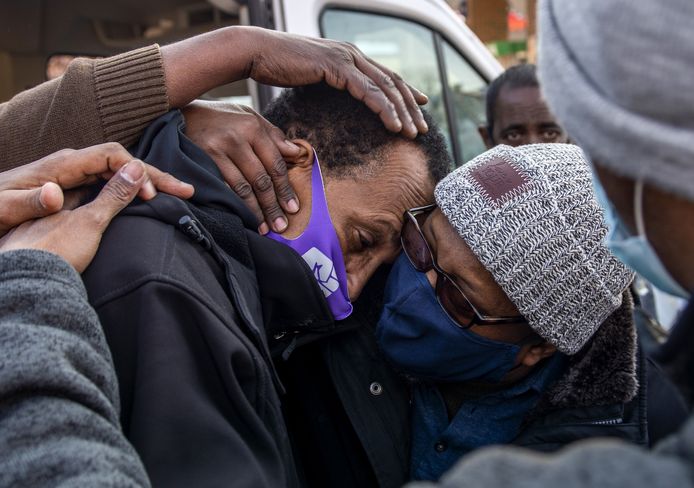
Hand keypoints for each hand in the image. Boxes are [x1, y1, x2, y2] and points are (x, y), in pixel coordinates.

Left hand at [0, 143, 193, 235]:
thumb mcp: (5, 209)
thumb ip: (30, 201)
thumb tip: (58, 192)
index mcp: (60, 166)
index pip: (110, 156)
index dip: (134, 173)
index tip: (150, 197)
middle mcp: (71, 165)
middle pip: (123, 162)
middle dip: (157, 176)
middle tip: (187, 189)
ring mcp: (74, 175)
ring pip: (121, 172)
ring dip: (151, 183)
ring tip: (178, 193)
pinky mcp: (74, 187)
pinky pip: (113, 183)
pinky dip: (136, 190)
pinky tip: (148, 200)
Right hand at [162, 27, 428, 138]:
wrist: (255, 53)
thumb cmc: (276, 67)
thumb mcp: (309, 77)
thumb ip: (326, 83)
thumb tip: (331, 96)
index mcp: (348, 55)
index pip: (384, 76)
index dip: (404, 93)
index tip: (419, 109)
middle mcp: (352, 54)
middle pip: (392, 82)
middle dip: (410, 107)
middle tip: (422, 128)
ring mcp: (346, 58)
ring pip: (386, 87)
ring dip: (402, 112)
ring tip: (413, 133)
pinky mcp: (338, 67)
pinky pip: (369, 92)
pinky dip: (385, 110)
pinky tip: (394, 126)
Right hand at [183, 101, 299, 233]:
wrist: (184, 114)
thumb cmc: (224, 118)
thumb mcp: (251, 118)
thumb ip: (274, 136)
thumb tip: (297, 153)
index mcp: (253, 128)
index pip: (275, 165)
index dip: (285, 189)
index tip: (293, 208)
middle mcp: (236, 139)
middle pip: (260, 180)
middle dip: (272, 205)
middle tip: (281, 225)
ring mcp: (216, 151)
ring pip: (242, 188)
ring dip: (254, 211)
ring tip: (264, 228)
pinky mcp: (202, 162)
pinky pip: (222, 188)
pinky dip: (234, 205)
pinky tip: (242, 217)